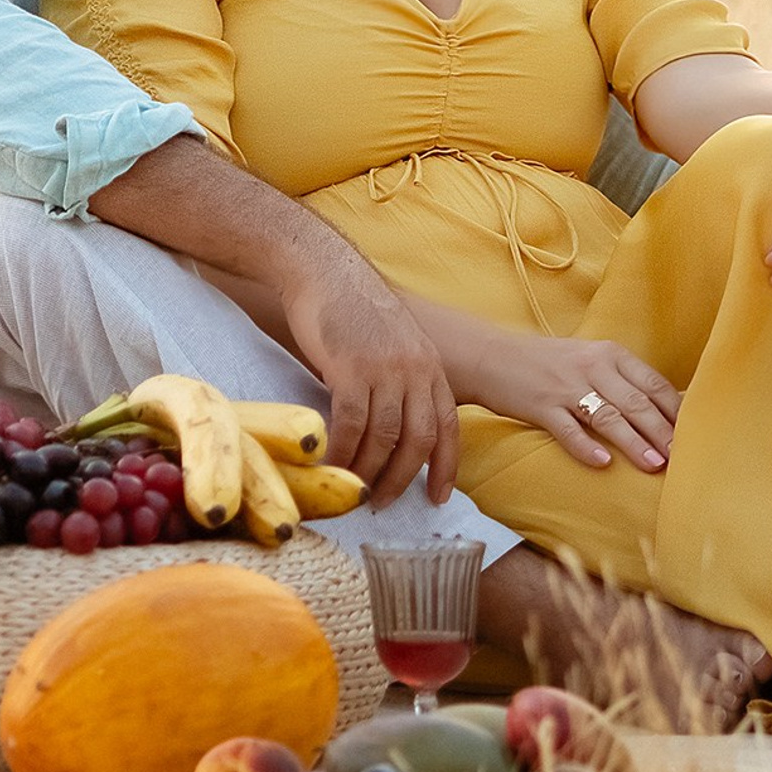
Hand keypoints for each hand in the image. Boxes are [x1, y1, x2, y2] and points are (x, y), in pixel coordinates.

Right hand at [282, 252, 462, 507]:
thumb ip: (401, 378)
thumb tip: (393, 428)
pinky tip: (332, 464)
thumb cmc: (353, 307)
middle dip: (402, 478)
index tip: (437, 496)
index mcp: (429, 365)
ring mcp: (385, 369)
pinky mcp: (350, 368)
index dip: (445, 467)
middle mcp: (415, 369)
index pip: (448, 427)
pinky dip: (343, 451)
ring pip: (385, 438)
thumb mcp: (395, 342)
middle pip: (418, 440)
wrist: (323, 270)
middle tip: (383, 501)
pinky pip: (352, 424)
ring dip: (369, 471)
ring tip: (355, 489)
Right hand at [472, 333, 680, 472]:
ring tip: (654, 465)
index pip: (654, 384)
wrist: (492, 356)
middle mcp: (591, 367)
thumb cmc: (548, 363)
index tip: (697, 437)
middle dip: (663, 432)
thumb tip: (667, 413)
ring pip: (608, 417)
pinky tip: (602, 463)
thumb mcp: (590, 359)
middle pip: (636, 403)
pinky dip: (586, 447)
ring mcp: (566, 387)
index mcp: (609, 354)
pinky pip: (568, 430)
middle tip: (685, 459)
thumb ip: (624, 380)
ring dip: (634, 443)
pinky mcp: (541, 406)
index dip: (677, 413)